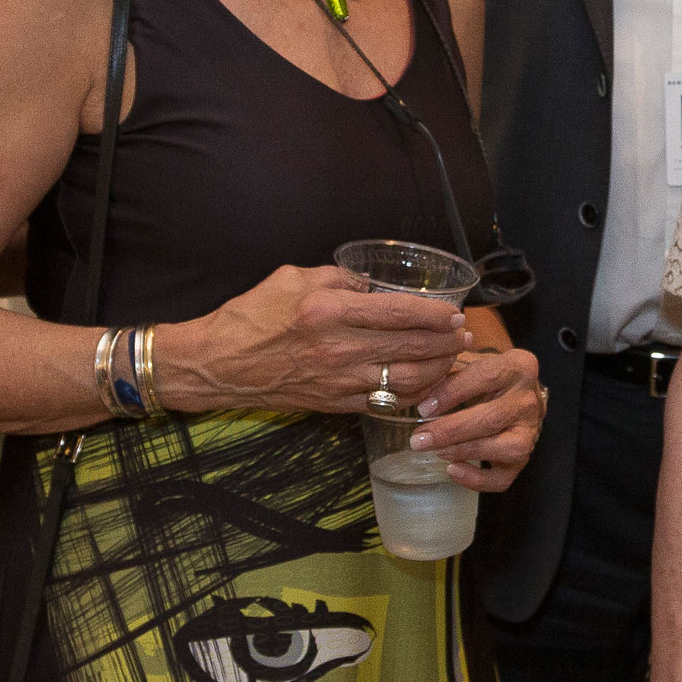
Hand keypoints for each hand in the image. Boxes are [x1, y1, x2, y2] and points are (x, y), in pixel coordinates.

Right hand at [156, 267, 472, 416]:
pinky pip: (387, 403)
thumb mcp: (294, 277)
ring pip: (407, 380)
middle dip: (446, 342)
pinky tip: (427, 383)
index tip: (453, 312)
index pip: (399, 312)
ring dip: (438, 370)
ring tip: (452, 357)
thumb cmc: (252, 315)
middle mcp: (338, 348)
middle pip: (411, 348)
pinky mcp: (335, 404)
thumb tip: (376, 286)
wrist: (218, 364)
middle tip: (463, 334)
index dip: (434, 314)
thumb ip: (340, 278)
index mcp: (328, 310)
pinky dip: (414, 395)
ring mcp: (338, 381)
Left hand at [407, 347, 543, 490]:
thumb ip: (447, 371)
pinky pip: (503, 478)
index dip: (452, 393)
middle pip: (492, 418)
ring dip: (467, 451)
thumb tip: (417, 391)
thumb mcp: (472, 363)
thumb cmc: (489, 378)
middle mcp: (528, 400)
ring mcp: (530, 432)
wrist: (518, 396)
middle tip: (420, 438)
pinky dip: (477, 480)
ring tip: (438, 451)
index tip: (424, 408)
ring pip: (506, 448)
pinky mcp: (523, 460)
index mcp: (518, 367)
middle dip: (451, 430)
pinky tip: (454, 470)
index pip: (485, 377)